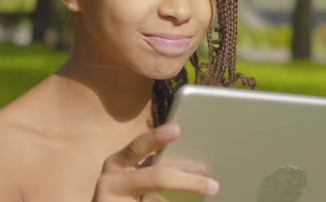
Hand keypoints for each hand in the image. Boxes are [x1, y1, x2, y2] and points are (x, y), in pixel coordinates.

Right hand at [92, 124, 219, 201]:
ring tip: (207, 192)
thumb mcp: (133, 174)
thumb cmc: (122, 190)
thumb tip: (195, 166)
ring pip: (158, 200)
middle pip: (157, 178)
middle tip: (213, 185)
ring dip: (184, 195)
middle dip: (188, 181)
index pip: (139, 146)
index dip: (157, 137)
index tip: (177, 130)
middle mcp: (112, 180)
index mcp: (117, 162)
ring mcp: (114, 200)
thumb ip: (153, 166)